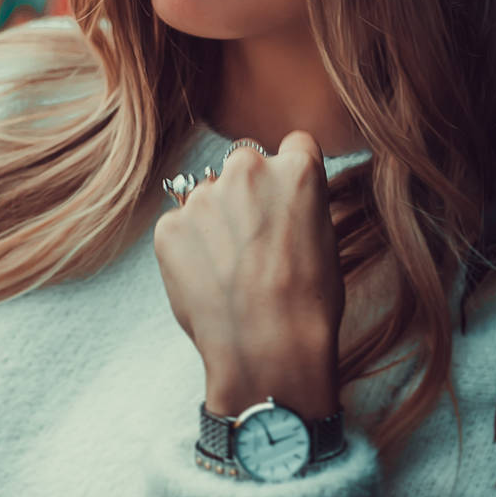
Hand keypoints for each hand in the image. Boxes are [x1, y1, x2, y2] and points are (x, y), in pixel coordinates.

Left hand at [153, 133, 344, 416]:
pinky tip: (208, 282)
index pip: (293, 146)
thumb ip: (298, 204)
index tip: (286, 201)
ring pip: (208, 197)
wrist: (267, 350)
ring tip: (231, 271)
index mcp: (296, 169)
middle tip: (255, 242)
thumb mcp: (326, 240)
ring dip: (216, 222)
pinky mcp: (169, 226)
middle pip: (244, 165)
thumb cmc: (309, 305)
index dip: (289, 176)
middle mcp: (247, 170)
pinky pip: (180, 227)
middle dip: (247, 194)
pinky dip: (189, 249)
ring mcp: (203, 196)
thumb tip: (280, 203)